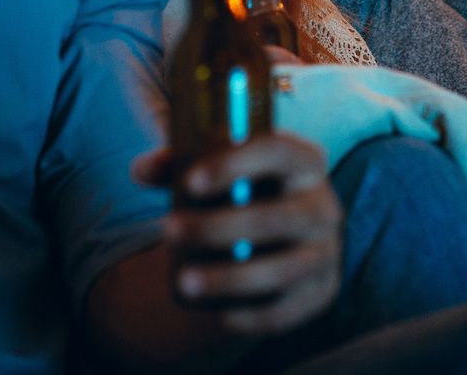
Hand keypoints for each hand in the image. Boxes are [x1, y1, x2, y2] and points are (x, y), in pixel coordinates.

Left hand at [136, 134, 342, 335]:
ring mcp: (326, 252)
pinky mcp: (321, 293)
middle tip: (167, 230)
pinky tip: (219, 315)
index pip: (275, 151)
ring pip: (279, 269)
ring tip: (183, 281)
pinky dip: (252, 316)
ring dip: (228, 278)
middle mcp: (322, 204)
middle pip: (273, 217)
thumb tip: (140, 170)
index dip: (234, 165)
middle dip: (216, 228)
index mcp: (303, 159)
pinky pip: (287, 310)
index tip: (190, 183)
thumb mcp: (217, 166)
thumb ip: (178, 162)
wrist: (282, 231)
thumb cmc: (243, 188)